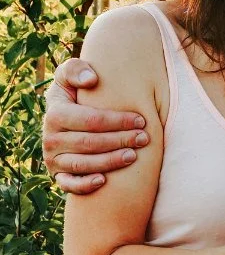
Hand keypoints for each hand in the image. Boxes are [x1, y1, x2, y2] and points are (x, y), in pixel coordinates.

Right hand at [43, 58, 149, 193]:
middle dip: (120, 141)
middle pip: (90, 143)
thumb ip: (76, 69)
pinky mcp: (57, 175)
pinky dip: (84, 185)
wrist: (62, 117)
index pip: (91, 120)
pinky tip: (104, 181)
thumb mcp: (69, 75)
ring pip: (83, 164)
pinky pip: (69, 185)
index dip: (118, 121)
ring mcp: (53, 159)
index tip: (142, 120)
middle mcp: (50, 139)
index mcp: (55, 114)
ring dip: (110, 162)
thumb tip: (92, 79)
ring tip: (134, 156)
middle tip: (144, 138)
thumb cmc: (74, 93)